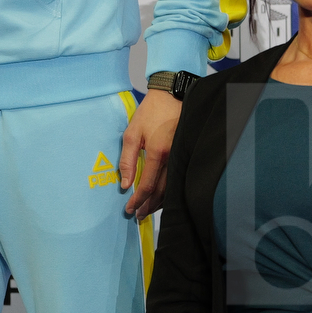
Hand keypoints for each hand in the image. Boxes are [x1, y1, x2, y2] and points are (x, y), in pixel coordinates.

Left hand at [118, 89, 180, 218]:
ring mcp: (182, 156)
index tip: (129, 209)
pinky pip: (178, 179)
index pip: (147, 185)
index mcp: (158, 152)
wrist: (173, 96)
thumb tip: (125, 183)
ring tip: (148, 211)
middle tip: (138, 216)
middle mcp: (173, 157)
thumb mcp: (132, 132)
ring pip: (172, 188)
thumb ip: (127, 159)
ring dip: (160, 202)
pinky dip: (170, 192)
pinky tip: (163, 197)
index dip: (138, 200)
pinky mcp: (186, 154)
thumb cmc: (150, 113)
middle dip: (149, 206)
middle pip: (162, 191)